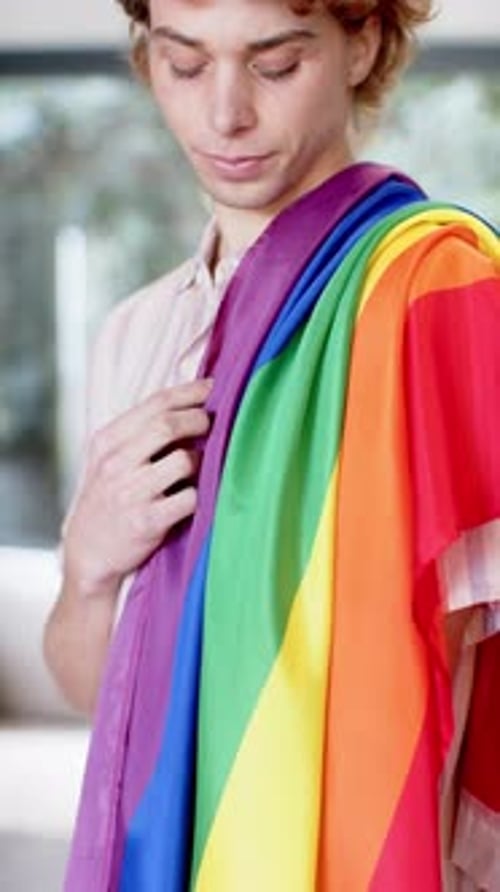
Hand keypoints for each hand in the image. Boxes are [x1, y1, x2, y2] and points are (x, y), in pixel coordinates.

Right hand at [63, 378, 212, 596]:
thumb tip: (189, 404)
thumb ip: (139, 433)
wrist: (88, 552)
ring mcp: (131, 492)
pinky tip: (195, 496)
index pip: (155, 403)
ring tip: (197, 468)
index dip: (190, 392)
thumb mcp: (108, 459)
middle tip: (211, 425)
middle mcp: (116, 463)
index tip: (212, 388)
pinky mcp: (147, 522)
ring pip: (183, 460)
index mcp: (108, 441)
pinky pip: (189, 498)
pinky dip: (199, 495)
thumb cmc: (108, 498)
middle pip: (168, 425)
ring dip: (200, 461)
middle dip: (199, 421)